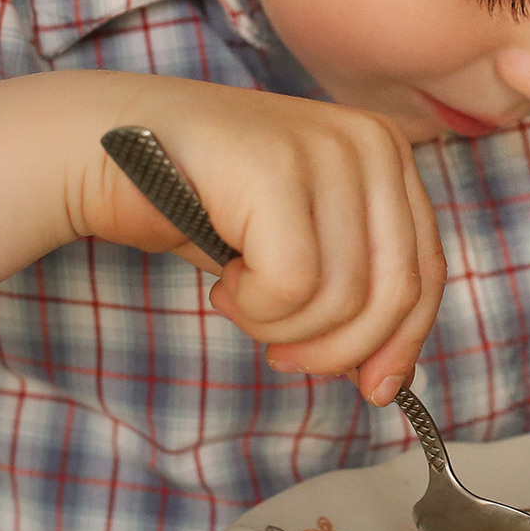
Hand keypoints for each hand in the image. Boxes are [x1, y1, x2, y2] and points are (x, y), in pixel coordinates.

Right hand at [0, 70, 444, 402]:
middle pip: (394, 293)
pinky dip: (254, 306)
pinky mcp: (277, 168)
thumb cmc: (202, 203)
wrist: (103, 150)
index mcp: (387, 153)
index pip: (426, 272)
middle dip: (338, 347)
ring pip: (343, 298)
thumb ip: (354, 293)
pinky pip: (294, 286)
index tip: (371, 388)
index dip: (403, 344)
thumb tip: (391, 381)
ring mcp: (325, 148)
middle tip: (280, 352)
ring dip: (281, 324)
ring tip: (239, 294)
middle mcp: (369, 141)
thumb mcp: (299, 245)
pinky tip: (223, 279)